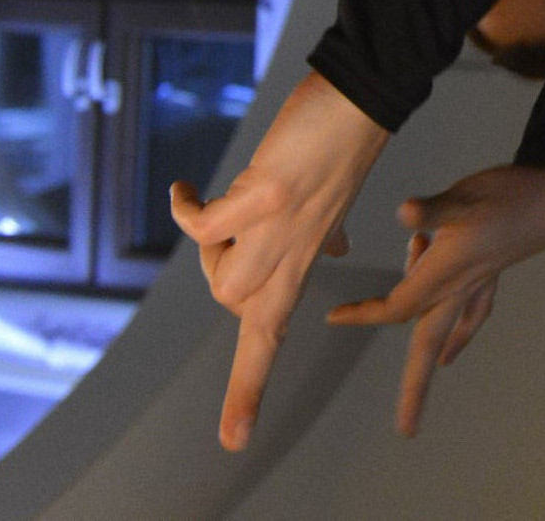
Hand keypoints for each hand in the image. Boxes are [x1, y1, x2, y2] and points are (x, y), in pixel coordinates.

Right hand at [170, 71, 389, 450]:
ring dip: (212, 248)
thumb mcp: (334, 204)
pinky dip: (188, 211)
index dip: (248, 391)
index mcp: (303, 262)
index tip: (234, 441)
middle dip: (220, 276)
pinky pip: (206, 228)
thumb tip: (336, 249)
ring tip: (223, 207)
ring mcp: (280, 231)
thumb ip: (326, 235)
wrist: (360, 103)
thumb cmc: (336, 148)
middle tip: (233, 227)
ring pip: (225, 282)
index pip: (271, 340)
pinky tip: (185, 190)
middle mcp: (294, 258)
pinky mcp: (264, 199)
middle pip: (242, 315)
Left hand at [325, 165, 544, 436]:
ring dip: (431, 356)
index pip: (398, 308)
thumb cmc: (506, 197)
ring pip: (448, 330)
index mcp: (445, 274)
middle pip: (428, 343)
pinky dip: (459, 333)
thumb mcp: (464, 199)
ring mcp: (478, 284)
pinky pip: (471, 314)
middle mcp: (460, 288)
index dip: (365, 315)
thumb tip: (404, 213)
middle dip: (416, 388)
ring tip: (425, 374)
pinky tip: (454, 347)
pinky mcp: (490, 274)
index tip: (334, 318)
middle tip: (408, 429)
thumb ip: (433, 211)